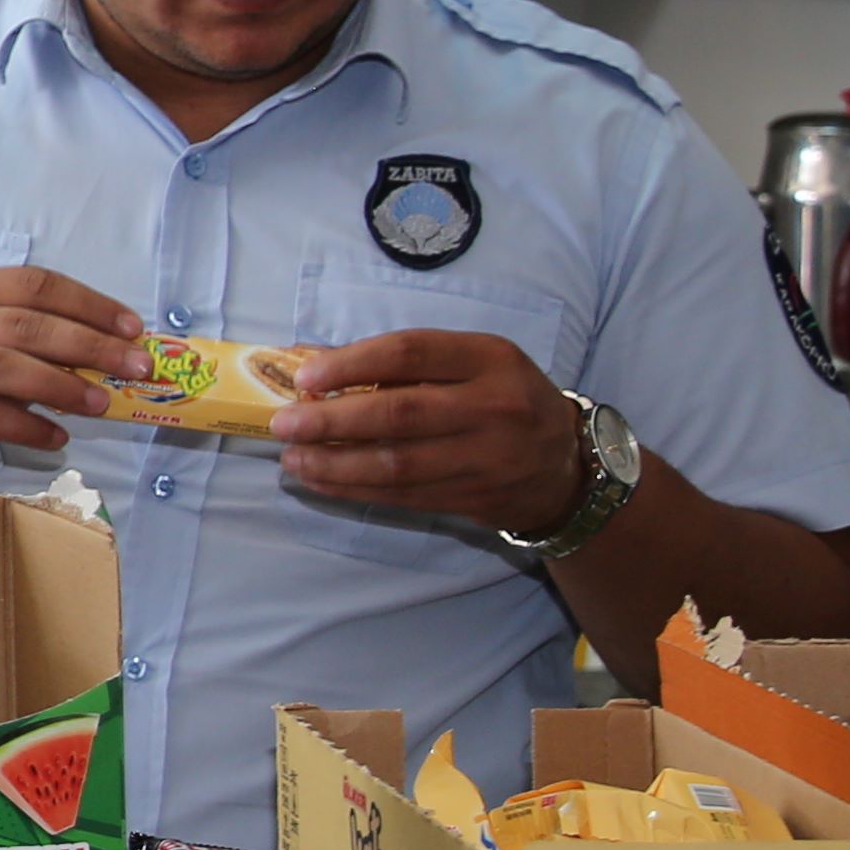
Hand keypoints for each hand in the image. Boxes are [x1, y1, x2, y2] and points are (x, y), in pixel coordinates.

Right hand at [0, 265, 142, 481]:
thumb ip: (41, 339)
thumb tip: (118, 351)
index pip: (35, 284)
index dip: (89, 304)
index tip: (133, 329)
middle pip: (26, 325)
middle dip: (90, 346)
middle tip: (135, 368)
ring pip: (4, 366)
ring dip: (62, 386)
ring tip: (101, 405)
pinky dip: (29, 427)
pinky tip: (58, 438)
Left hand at [271, 331, 588, 530]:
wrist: (565, 466)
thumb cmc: (504, 399)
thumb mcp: (478, 363)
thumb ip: (415, 363)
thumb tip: (324, 370)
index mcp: (491, 359)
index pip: (411, 353)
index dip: (353, 363)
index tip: (307, 376)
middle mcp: (493, 407)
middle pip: (399, 414)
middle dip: (331, 420)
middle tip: (284, 424)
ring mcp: (486, 458)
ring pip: (396, 464)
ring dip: (334, 462)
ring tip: (293, 457)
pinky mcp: (473, 497)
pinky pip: (402, 495)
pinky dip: (354, 488)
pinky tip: (320, 479)